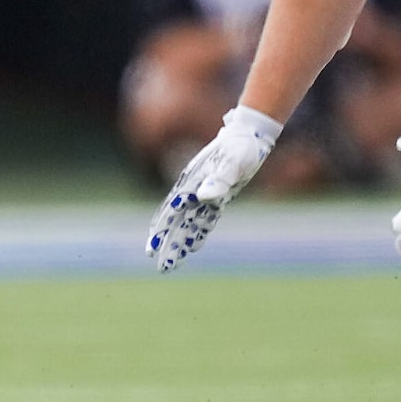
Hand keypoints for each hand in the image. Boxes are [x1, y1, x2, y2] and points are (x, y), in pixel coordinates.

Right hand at [146, 106, 280, 272]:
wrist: (249, 135)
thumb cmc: (240, 146)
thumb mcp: (232, 161)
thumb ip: (218, 179)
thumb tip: (202, 197)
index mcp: (192, 182)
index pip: (172, 212)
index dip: (162, 231)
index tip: (152, 249)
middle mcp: (194, 189)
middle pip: (177, 223)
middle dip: (168, 244)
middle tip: (159, 266)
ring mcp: (204, 192)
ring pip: (189, 224)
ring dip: (181, 243)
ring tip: (172, 263)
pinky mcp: (217, 194)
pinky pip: (205, 218)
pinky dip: (199, 232)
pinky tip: (195, 245)